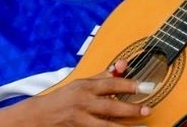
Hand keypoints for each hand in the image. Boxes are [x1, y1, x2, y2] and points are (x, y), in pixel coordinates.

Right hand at [10, 59, 151, 125]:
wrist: (38, 117)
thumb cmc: (63, 98)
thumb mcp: (81, 83)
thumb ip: (102, 77)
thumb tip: (122, 66)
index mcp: (85, 87)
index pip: (111, 84)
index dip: (129, 84)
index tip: (144, 86)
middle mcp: (83, 103)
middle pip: (110, 106)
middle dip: (130, 108)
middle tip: (147, 109)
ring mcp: (80, 120)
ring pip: (105, 125)